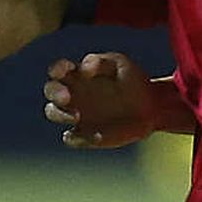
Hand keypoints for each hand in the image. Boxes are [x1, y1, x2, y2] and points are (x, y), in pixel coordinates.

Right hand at [44, 53, 159, 148]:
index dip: (57, 69)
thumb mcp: (121, 65)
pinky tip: (96, 136)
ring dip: (60, 114)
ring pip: (53, 113)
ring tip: (77, 116)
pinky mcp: (84, 135)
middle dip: (55, 93)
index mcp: (77, 74)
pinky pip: (72, 138)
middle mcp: (72, 93)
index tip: (65, 70)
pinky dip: (78, 138)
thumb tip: (84, 67)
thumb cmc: (131, 80)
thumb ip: (102, 63)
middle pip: (50, 90)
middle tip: (66, 97)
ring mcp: (75, 115)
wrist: (151, 107)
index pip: (58, 69)